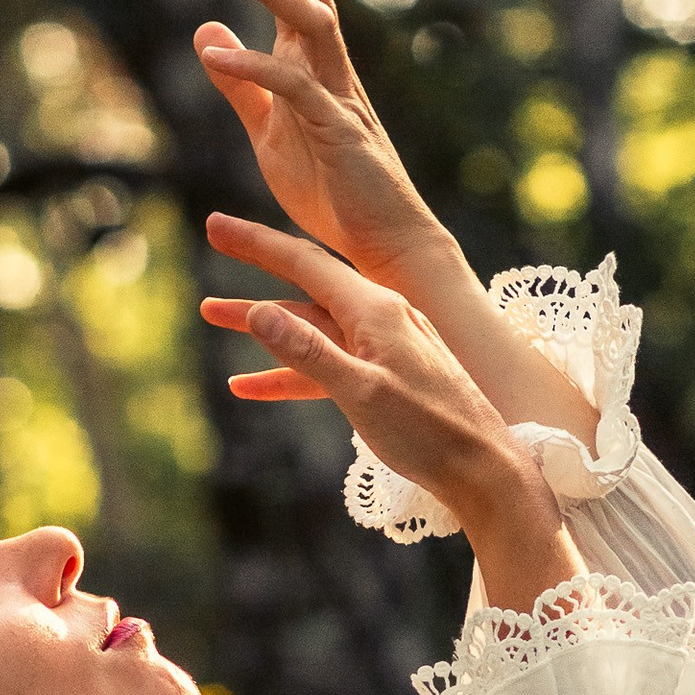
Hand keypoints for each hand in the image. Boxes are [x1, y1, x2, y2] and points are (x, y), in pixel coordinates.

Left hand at [192, 0, 446, 290]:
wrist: (382, 247)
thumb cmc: (332, 192)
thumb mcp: (268, 133)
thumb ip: (239, 85)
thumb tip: (204, 32)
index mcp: (313, 66)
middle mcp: (330, 69)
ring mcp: (338, 97)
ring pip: (312, 21)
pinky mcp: (337, 131)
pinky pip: (296, 86)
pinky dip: (254, 66)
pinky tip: (216, 56)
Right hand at [200, 212, 577, 611]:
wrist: (483, 468)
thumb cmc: (428, 432)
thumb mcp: (360, 392)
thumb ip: (308, 352)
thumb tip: (261, 313)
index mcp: (376, 310)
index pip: (304, 263)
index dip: (256, 243)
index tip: (215, 225)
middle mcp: (382, 317)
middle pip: (305, 285)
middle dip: (256, 266)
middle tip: (215, 237)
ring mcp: (384, 347)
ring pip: (311, 327)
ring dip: (263, 325)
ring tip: (212, 313)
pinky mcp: (385, 377)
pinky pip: (328, 366)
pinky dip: (289, 373)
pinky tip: (249, 386)